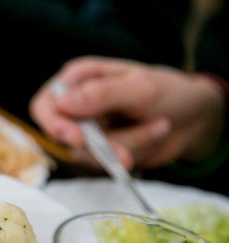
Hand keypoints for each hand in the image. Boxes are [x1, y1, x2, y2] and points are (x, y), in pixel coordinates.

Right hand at [29, 56, 225, 170]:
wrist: (195, 118)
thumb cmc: (168, 91)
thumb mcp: (140, 88)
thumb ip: (102, 94)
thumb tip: (62, 103)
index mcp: (79, 79)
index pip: (46, 105)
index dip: (54, 123)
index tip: (76, 138)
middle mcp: (77, 106)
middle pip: (65, 135)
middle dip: (100, 146)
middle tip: (125, 157)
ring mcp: (88, 131)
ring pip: (89, 153)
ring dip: (130, 145)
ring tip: (159, 126)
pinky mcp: (100, 152)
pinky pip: (106, 162)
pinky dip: (135, 152)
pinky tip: (154, 135)